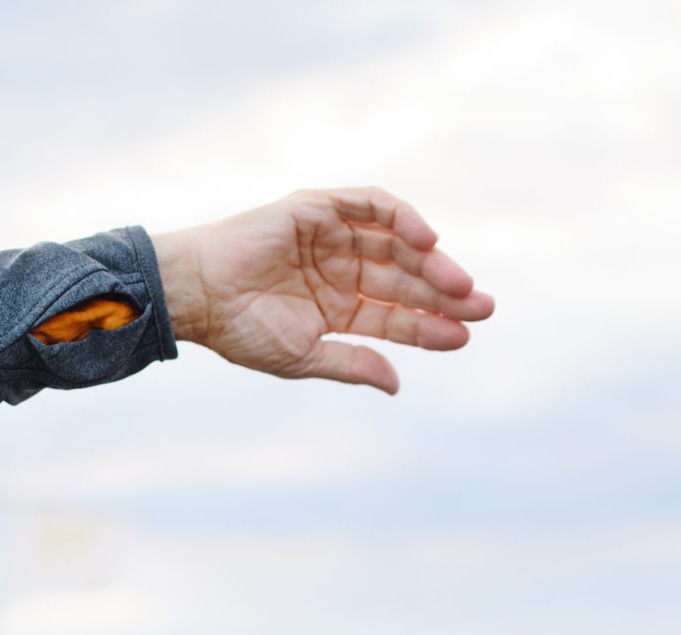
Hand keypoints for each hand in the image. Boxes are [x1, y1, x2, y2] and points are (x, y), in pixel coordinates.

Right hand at [149, 188, 492, 393]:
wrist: (197, 296)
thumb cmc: (240, 332)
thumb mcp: (304, 356)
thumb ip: (353, 365)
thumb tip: (397, 384)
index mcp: (336, 308)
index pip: (396, 316)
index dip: (431, 327)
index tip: (465, 337)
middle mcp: (339, 270)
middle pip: (405, 279)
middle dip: (444, 293)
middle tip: (482, 307)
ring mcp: (330, 237)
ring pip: (396, 243)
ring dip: (430, 261)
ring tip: (458, 283)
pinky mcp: (318, 208)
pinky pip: (370, 204)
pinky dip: (401, 216)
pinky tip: (427, 239)